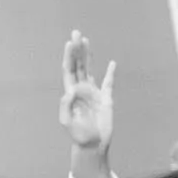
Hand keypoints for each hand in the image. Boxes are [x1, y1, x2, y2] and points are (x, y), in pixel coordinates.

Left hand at [58, 30, 114, 150]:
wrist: (93, 144)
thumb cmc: (78, 134)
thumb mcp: (67, 121)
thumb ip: (66, 106)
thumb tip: (70, 90)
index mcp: (71, 92)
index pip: (69, 69)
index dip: (69, 56)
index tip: (70, 43)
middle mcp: (81, 89)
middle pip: (79, 65)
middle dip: (77, 50)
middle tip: (77, 34)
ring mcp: (94, 92)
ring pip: (90, 69)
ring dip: (88, 56)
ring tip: (86, 41)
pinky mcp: (106, 99)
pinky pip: (108, 83)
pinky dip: (110, 73)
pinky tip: (111, 63)